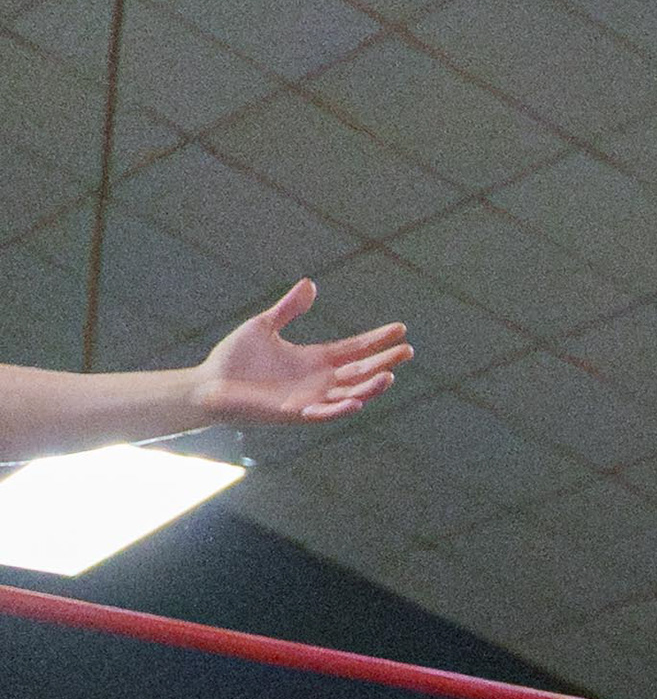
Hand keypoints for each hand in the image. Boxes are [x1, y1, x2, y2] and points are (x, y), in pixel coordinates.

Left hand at [191, 281, 411, 427]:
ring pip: (351, 394)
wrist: (208, 385)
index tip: (400, 329)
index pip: (356, 348)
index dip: (378, 340)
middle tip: (407, 351)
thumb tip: (310, 284)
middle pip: (362, 371)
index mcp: (316, 359)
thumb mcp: (263, 326)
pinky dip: (341, 409)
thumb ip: (289, 309)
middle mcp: (320, 381)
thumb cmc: (234, 358)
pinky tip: (357, 401)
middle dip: (385, 362)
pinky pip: (325, 413)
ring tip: (390, 375)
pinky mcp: (295, 414)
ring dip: (371, 387)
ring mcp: (310, 398)